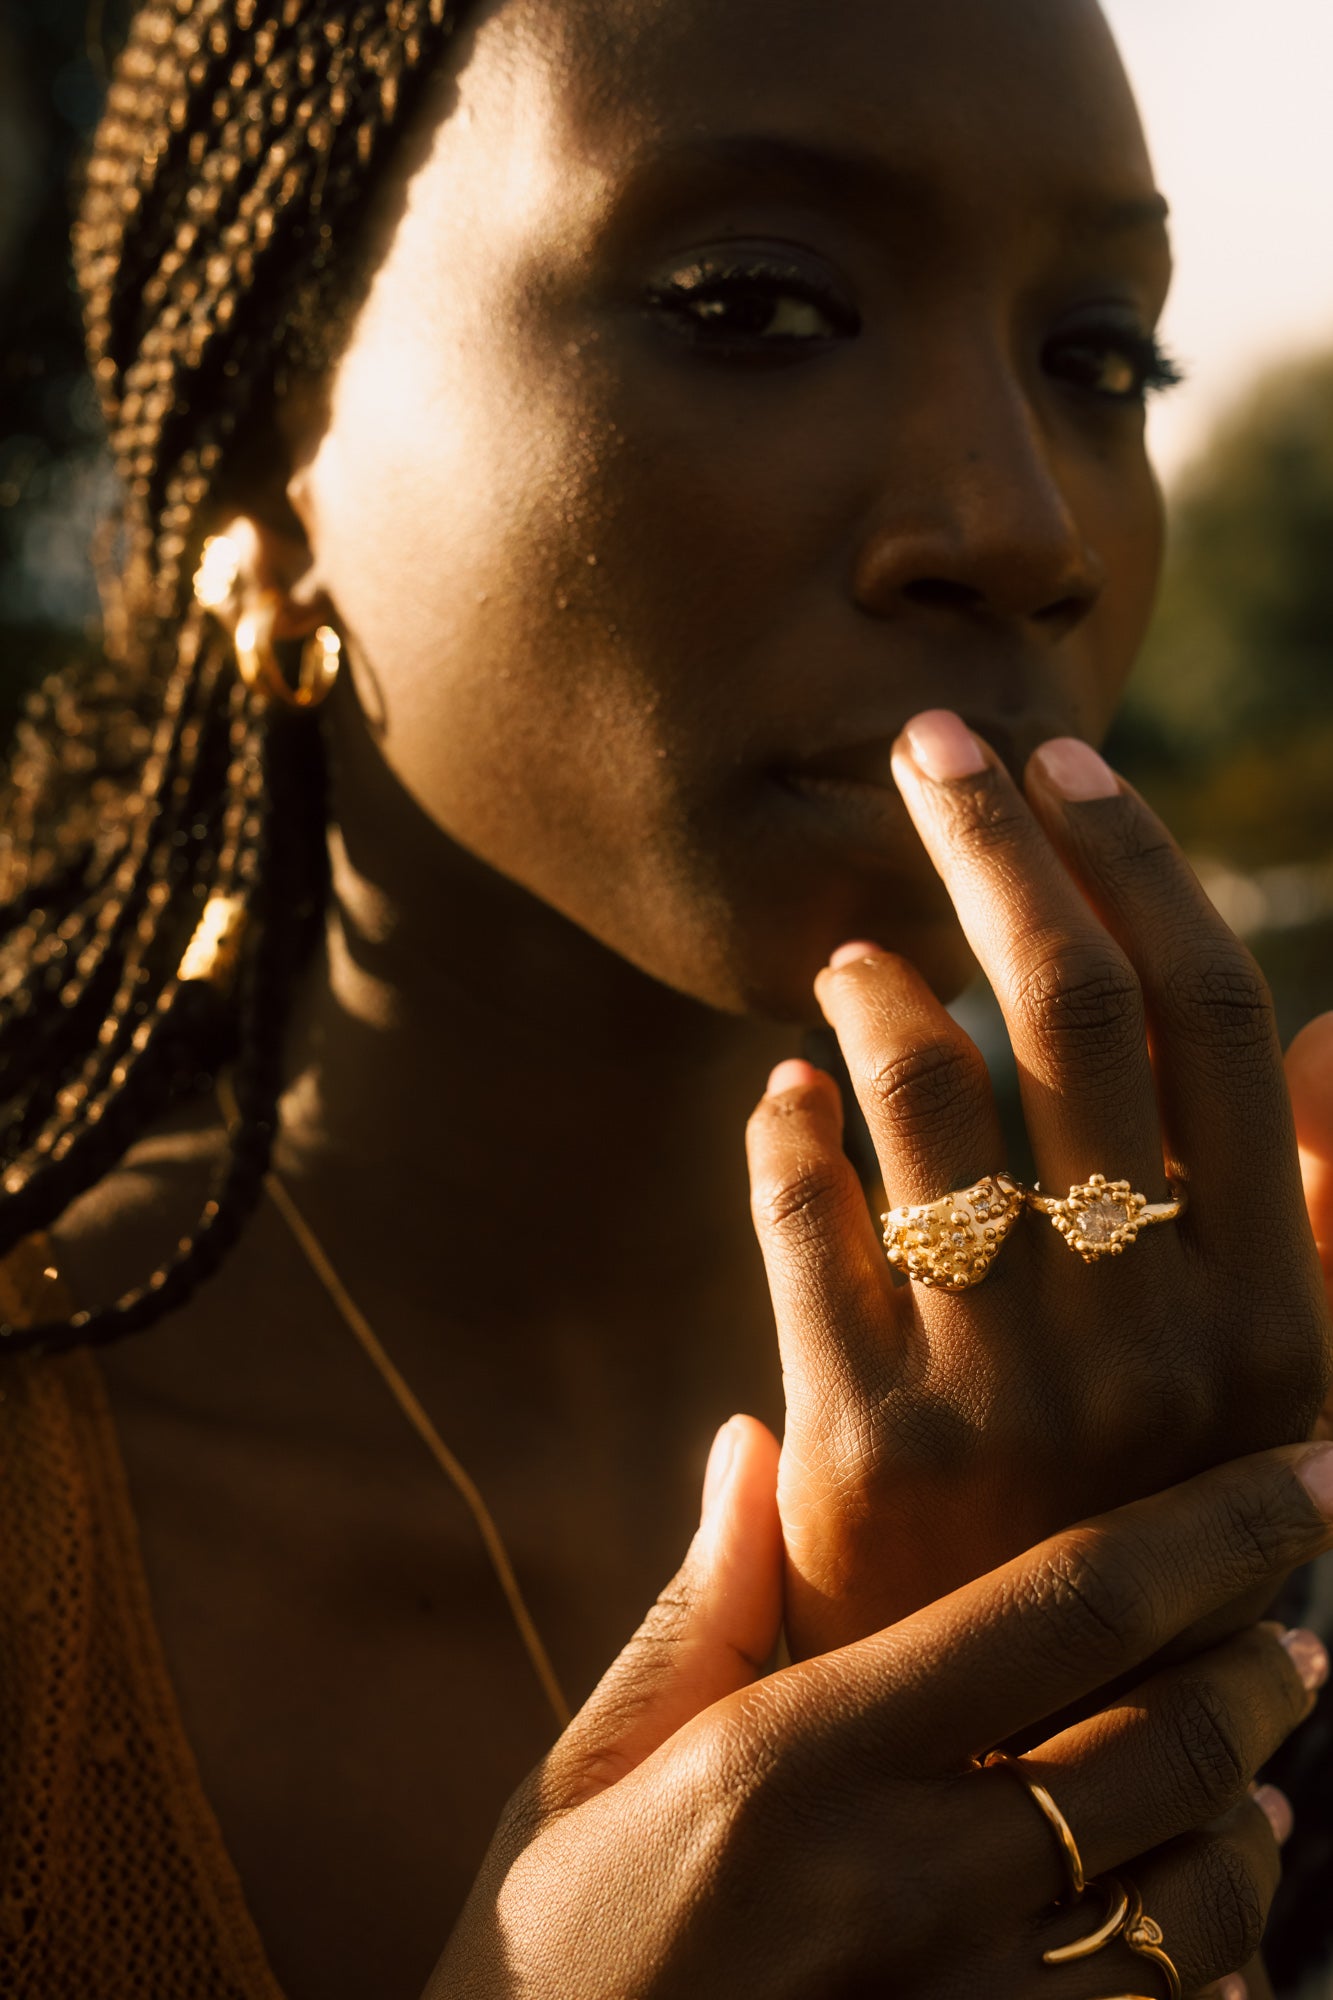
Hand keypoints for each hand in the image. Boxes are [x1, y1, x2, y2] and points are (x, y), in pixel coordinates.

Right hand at [431, 1422, 1332, 1999]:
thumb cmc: (548, 1954)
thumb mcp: (593, 1768)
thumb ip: (703, 1604)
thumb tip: (756, 1438)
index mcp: (795, 1762)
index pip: (1060, 1607)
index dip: (1209, 1533)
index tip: (1300, 1476)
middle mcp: (896, 1889)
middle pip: (1164, 1754)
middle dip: (1262, 1676)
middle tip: (1295, 1638)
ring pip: (1194, 1910)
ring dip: (1251, 1828)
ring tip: (1260, 1782)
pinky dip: (1213, 1970)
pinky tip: (1209, 1935)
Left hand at [747, 715, 1331, 1653]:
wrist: (1027, 1759)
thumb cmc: (1150, 1536)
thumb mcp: (1280, 1395)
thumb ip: (1318, 1217)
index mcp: (1274, 1309)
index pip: (1209, 1022)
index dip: (1134, 866)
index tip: (1065, 766)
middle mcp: (1157, 1335)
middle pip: (1072, 1013)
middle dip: (995, 849)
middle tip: (930, 749)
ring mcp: (1007, 1389)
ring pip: (929, 1091)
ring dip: (879, 984)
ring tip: (850, 952)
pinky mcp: (860, 1446)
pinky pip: (803, 1218)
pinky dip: (782, 1125)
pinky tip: (779, 1093)